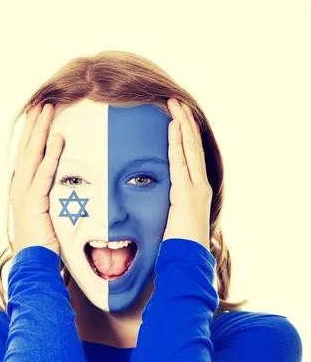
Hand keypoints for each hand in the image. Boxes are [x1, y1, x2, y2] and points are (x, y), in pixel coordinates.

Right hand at [11, 103, 63, 256]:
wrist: (34, 264)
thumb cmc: (45, 245)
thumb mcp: (50, 216)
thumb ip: (55, 199)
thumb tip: (71, 189)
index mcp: (23, 190)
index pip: (28, 156)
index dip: (33, 135)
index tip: (39, 116)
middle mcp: (20, 188)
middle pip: (27, 149)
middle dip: (34, 125)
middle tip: (41, 103)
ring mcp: (24, 194)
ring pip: (33, 155)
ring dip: (40, 131)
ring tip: (47, 109)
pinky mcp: (33, 202)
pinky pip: (44, 173)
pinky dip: (50, 155)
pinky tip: (57, 137)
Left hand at [162, 98, 211, 251]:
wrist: (187, 261)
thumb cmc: (179, 246)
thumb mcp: (173, 222)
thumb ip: (169, 210)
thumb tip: (162, 208)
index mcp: (196, 191)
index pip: (191, 156)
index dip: (184, 136)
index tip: (177, 118)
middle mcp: (200, 185)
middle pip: (193, 146)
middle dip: (184, 122)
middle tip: (175, 101)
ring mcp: (196, 188)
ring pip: (190, 148)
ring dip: (182, 124)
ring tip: (174, 104)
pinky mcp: (188, 193)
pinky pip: (181, 161)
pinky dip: (178, 142)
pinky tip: (174, 125)